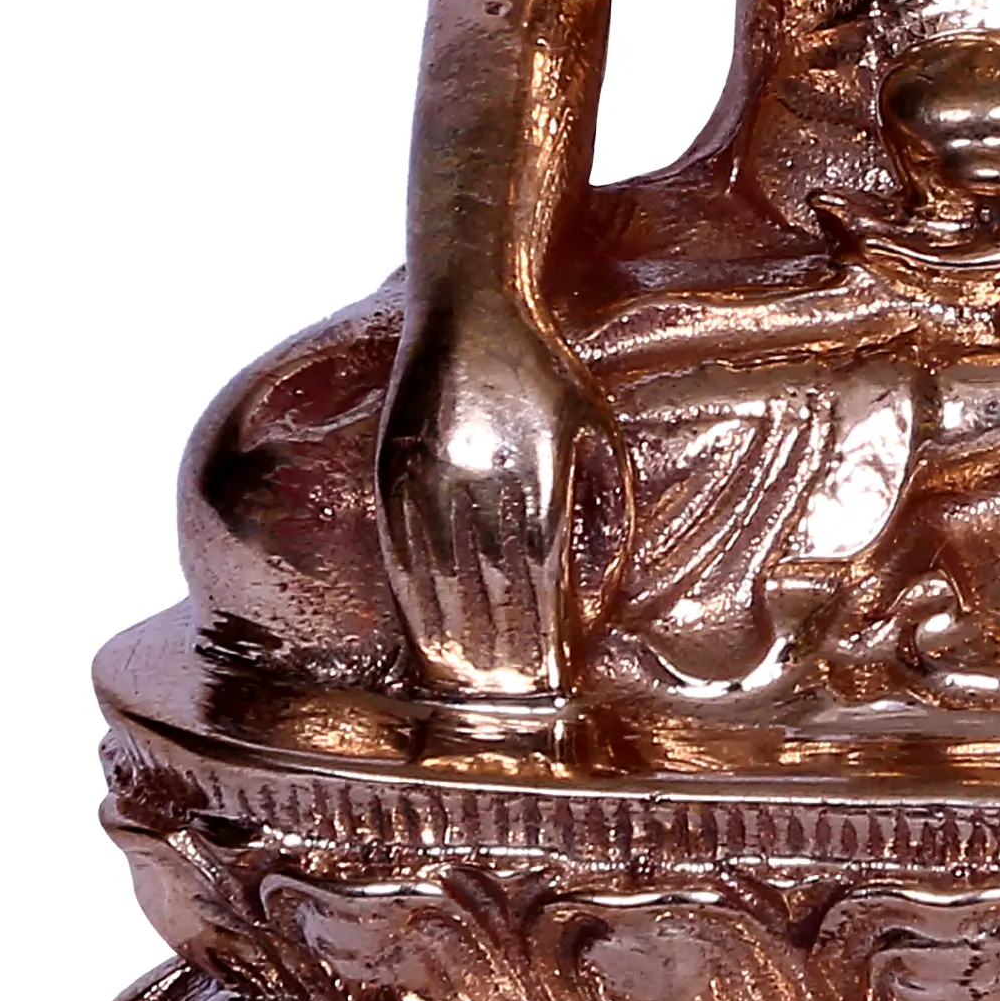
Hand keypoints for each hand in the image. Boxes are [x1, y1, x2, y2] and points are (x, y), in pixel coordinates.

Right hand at [377, 297, 620, 699]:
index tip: (554, 674)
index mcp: (541, 463)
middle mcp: (483, 468)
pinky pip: (401, 544)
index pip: (545, 569)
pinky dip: (413, 596)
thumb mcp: (598, 432)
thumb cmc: (549, 377)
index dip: (548, 628)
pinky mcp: (390, 463)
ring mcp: (430, 466)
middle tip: (515, 696)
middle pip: (494, 579)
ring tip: (470, 682)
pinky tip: (425, 631)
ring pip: (443, 570)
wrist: (470, 304)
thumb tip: (603, 593)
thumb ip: (609, 508)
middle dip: (505, 645)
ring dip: (456, 634)